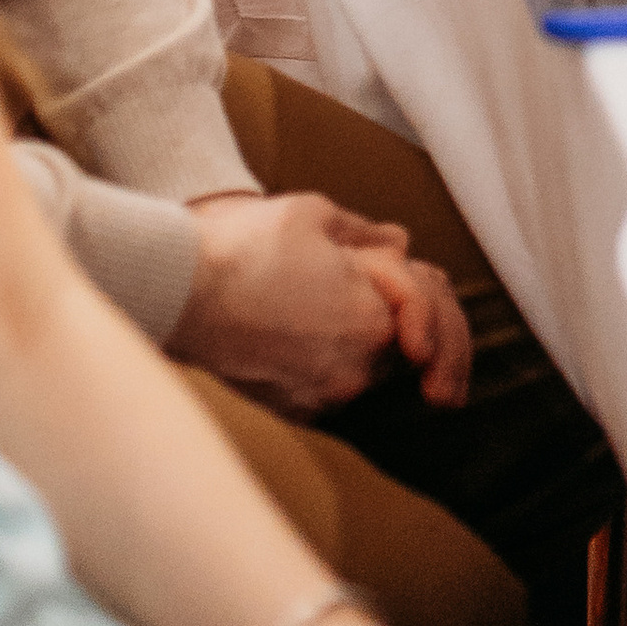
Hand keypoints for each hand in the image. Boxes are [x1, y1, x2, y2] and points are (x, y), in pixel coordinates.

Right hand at [173, 191, 466, 415]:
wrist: (176, 291)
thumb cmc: (244, 245)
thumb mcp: (316, 216)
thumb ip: (369, 235)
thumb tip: (403, 246)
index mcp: (371, 318)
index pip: (430, 305)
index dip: (428, 289)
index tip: (425, 287)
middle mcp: (355, 367)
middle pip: (417, 349)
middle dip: (442, 349)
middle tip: (450, 380)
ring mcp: (324, 394)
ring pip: (378, 367)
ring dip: (388, 348)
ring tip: (387, 330)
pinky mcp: (296, 409)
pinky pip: (341, 385)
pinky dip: (348, 364)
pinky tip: (337, 345)